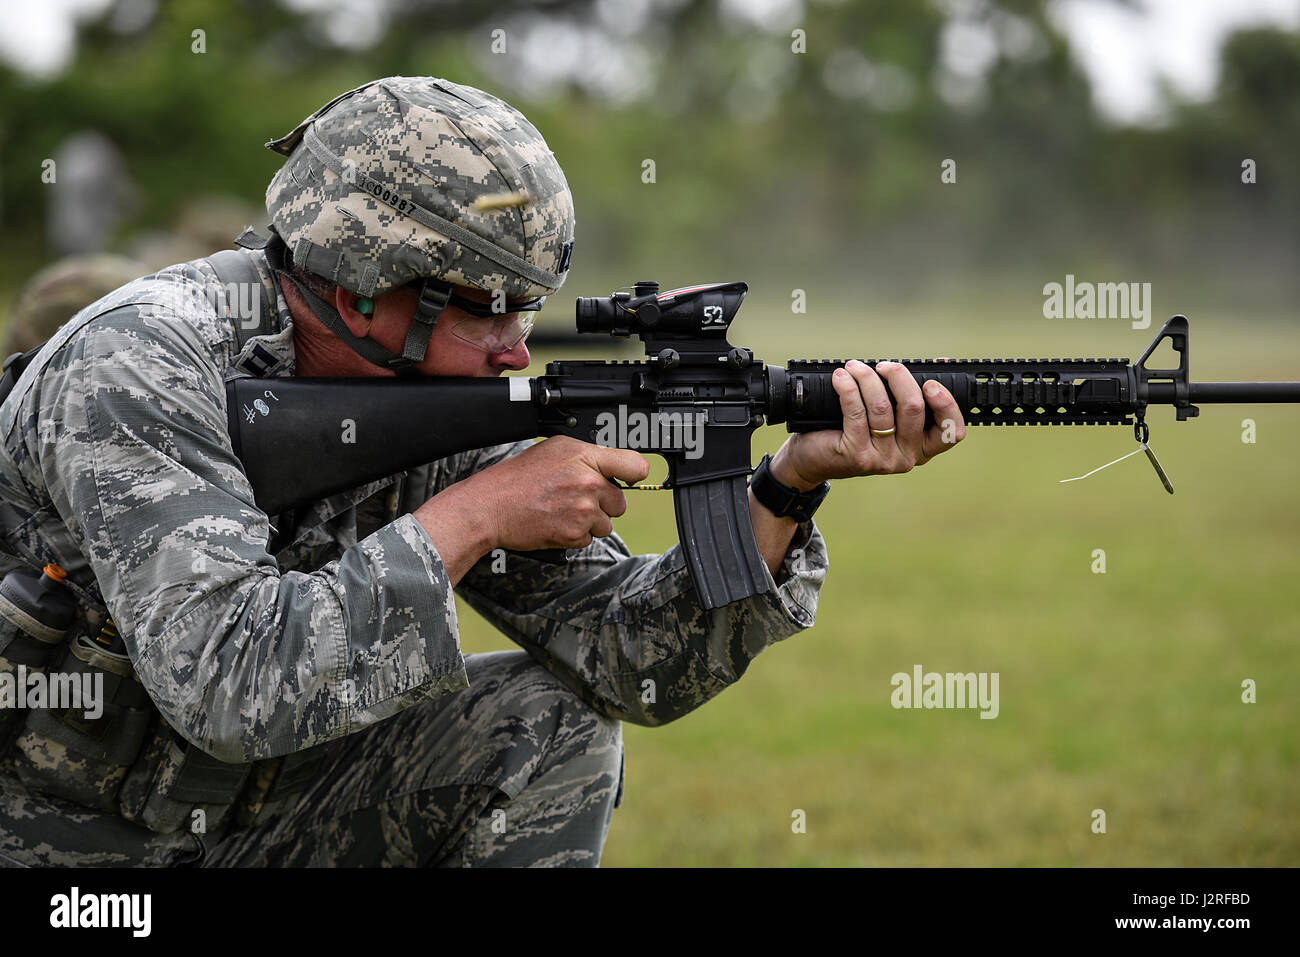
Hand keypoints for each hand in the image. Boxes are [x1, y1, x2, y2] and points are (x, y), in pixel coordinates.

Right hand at [451, 436, 649, 550]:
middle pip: (621, 502)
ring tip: (562, 511)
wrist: (492, 506)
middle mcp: (589, 482)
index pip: (635, 465)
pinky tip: (556, 523)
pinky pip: (589, 539)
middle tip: (575, 498)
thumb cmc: (519, 478)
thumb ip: (588, 456)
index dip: (633, 474)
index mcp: (585, 456)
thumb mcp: (555, 450)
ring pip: (606, 524)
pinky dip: (575, 535)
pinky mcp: (575, 534)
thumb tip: (613, 465)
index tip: (628, 477)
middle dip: (603, 504)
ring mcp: (584, 510)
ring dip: (590, 522)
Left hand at [771, 359, 965, 488]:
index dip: (946, 404)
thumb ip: (910, 393)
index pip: (952, 432)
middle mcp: (907, 457)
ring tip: (854, 367)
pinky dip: (848, 388)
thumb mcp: (889, 414)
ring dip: (866, 378)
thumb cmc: (854, 431)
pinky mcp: (857, 456)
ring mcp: (883, 459)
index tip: (930, 383)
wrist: (814, 459)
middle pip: (914, 408)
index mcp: (922, 448)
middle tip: (883, 365)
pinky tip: (841, 377)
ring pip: (882, 407)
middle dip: (898, 376)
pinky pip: (856, 412)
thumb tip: (940, 361)